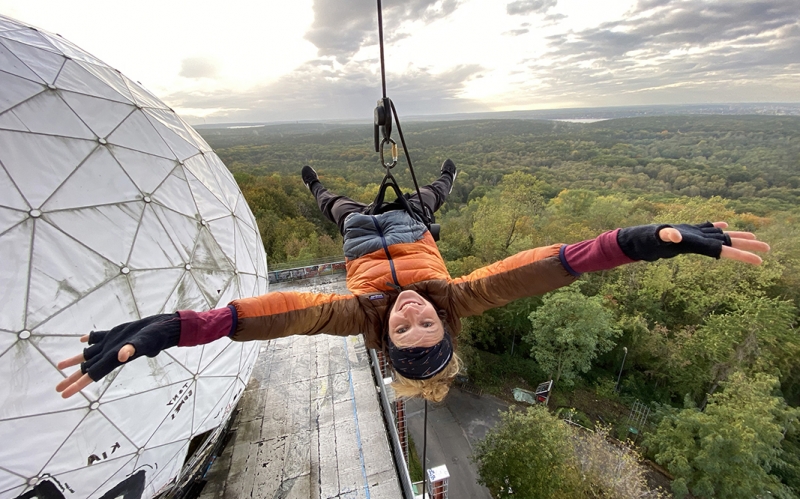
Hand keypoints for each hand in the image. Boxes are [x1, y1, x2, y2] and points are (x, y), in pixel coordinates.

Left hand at [56, 313, 180, 398]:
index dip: (77, 384)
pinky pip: (98, 338)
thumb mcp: (145, 343)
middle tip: (57, 388)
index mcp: (113, 359)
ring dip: (75, 360)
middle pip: (86, 369)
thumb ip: (133, 349)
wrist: (163, 329)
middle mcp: (109, 354)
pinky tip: (82, 340)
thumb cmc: (156, 338)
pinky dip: (89, 339)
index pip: (91, 375)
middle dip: (72, 378)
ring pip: (88, 355)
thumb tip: (122, 355)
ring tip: (60, 366)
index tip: (63, 394)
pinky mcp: (115, 334)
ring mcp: (111, 344)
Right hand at [658, 222, 768, 264]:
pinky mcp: (690, 230)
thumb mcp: (661, 237)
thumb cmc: (652, 241)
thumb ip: (668, 236)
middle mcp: (702, 242)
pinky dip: (717, 226)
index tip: (760, 261)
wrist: (644, 241)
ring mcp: (697, 236)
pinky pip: (708, 227)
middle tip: (768, 248)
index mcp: (700, 246)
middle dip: (748, 246)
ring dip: (737, 235)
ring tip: (754, 236)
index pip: (725, 251)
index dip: (743, 256)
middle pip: (730, 244)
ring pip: (722, 235)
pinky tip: (723, 224)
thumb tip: (675, 236)